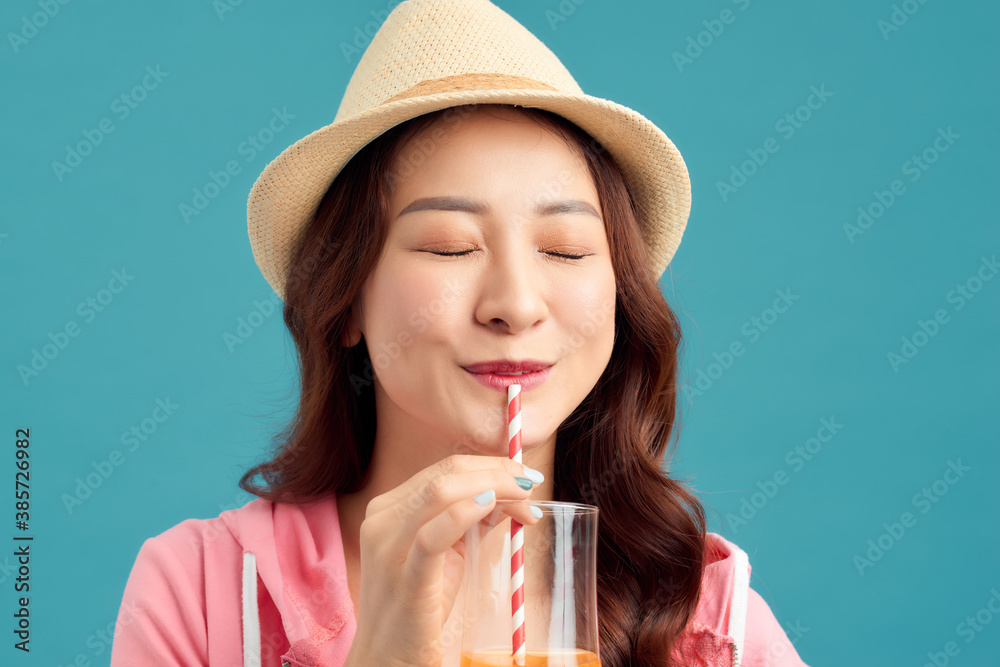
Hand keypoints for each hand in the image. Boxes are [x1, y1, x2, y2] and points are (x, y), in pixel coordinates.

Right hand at [342, 454, 541, 666]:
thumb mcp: (446, 554)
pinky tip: (490, 505)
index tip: (524, 477)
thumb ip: (471, 521)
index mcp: (388, 508)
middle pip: (446, 473)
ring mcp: (387, 547)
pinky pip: (432, 536)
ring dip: (493, 486)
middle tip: (531, 484)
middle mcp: (382, 519)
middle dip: (497, 472)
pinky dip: (464, 513)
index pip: (444, 469)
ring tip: (524, 499)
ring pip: (440, 492)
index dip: (489, 465)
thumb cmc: (419, 607)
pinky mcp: (404, 578)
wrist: (388, 659)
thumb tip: (509, 494)